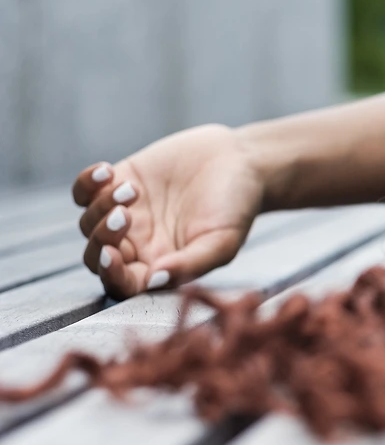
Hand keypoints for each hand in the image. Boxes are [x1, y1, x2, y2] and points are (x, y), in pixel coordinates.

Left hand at [73, 124, 266, 298]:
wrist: (241, 161)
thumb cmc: (238, 206)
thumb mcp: (223, 241)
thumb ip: (191, 264)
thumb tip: (155, 280)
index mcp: (161, 265)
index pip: (123, 284)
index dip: (111, 275)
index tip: (112, 255)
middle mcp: (139, 244)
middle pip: (96, 256)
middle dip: (102, 238)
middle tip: (126, 215)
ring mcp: (126, 214)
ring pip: (88, 223)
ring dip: (101, 206)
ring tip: (133, 189)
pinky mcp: (118, 182)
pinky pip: (83, 191)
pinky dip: (85, 183)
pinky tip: (107, 172)